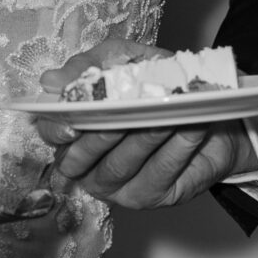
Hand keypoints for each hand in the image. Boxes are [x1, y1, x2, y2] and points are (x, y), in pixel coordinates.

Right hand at [35, 37, 250, 209]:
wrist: (206, 110)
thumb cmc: (157, 84)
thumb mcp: (123, 62)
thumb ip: (88, 67)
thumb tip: (51, 81)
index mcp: (75, 131)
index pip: (52, 134)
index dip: (57, 131)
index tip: (73, 123)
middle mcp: (89, 165)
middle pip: (82, 156)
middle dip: (104, 131)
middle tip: (127, 108)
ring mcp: (118, 186)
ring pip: (120, 165)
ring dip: (144, 137)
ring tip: (167, 113)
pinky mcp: (150, 195)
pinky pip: (158, 173)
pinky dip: (175, 148)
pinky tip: (189, 127)